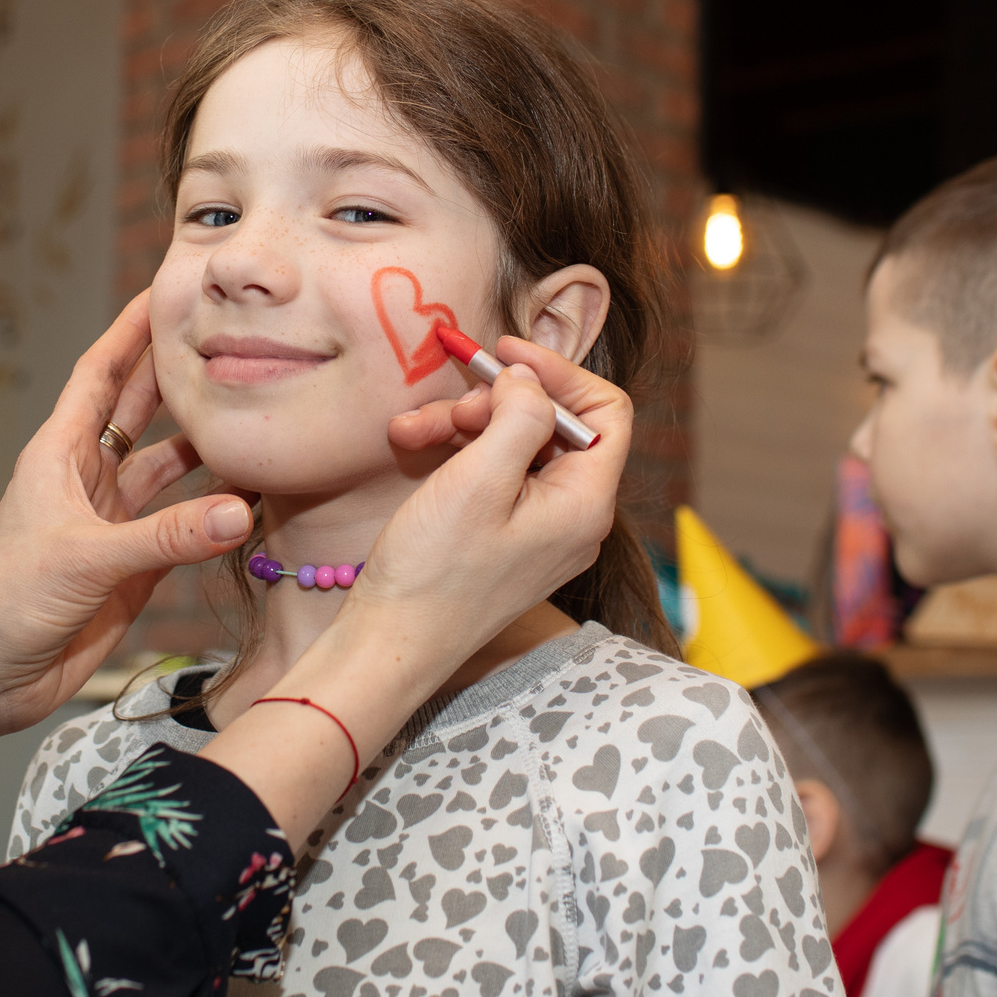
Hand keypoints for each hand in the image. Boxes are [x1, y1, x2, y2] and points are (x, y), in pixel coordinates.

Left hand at [0, 294, 252, 774]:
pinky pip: (186, 525)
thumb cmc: (4, 603)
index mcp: (61, 454)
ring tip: (257, 408)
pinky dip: (218, 510)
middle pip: (143, 409)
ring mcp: (115, 521)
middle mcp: (91, 478)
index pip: (101, 373)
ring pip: (172, 467)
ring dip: (209, 444)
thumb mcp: (85, 559)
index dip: (131, 329)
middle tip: (232, 333)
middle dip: (180, 372)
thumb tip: (240, 510)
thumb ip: (166, 537)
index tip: (167, 288)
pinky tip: (253, 490)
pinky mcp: (135, 564)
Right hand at [197, 336, 629, 841]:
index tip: (506, 351)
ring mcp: (541, 533)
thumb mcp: (479, 478)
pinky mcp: (506, 542)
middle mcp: (575, 518)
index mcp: (587, 503)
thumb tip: (532, 379)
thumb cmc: (435, 570)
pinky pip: (495, 479)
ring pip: (516, 449)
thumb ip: (519, 416)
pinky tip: (412, 451)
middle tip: (448, 406)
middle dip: (496, 403)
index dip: (559, 372)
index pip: (606, 412)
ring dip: (464, 427)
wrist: (390, 645)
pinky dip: (457, 457)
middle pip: (554, 427)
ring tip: (409, 432)